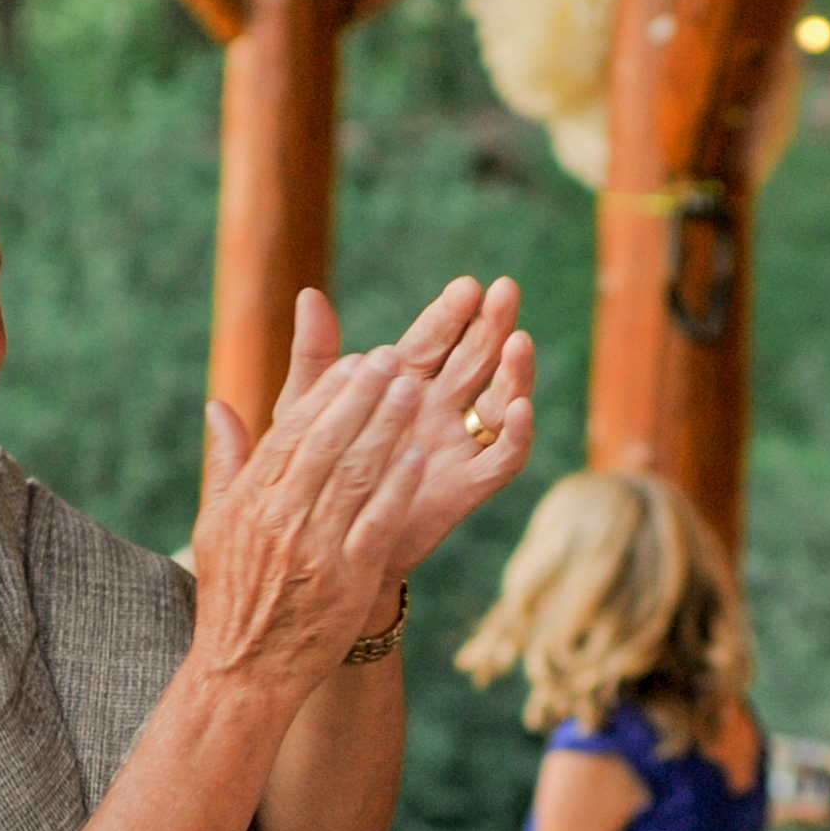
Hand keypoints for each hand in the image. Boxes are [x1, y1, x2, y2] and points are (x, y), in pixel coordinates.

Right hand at [188, 315, 436, 695]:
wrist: (244, 672)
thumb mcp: (215, 525)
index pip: (292, 432)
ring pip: (357, 475)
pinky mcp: (348, 580)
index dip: (328, 393)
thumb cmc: (232, 595)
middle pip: (328, 443)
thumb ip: (225, 462)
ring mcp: (316, 549)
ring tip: (414, 391)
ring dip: (387, 428)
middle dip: (364, 396)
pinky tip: (419, 455)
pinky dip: (398, 487)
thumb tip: (218, 407)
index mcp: (250, 501)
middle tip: (394, 358)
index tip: (356, 361)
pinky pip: (378, 523)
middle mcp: (281, 519)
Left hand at [276, 278, 536, 576]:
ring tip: (519, 341)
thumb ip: (315, 356)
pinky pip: (503, 457)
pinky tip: (521, 409)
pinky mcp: (468, 485)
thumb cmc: (314, 472)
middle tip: (506, 291)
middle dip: (492, 325)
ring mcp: (458, 445)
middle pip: (475, 359)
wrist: (324, 543)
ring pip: (500, 400)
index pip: (434, 339)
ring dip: (514, 372)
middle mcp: (439, 409)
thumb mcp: (309, 410)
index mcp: (403, 383)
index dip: (451, 314)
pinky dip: (517, 434)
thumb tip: (308, 295)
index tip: (467, 286)